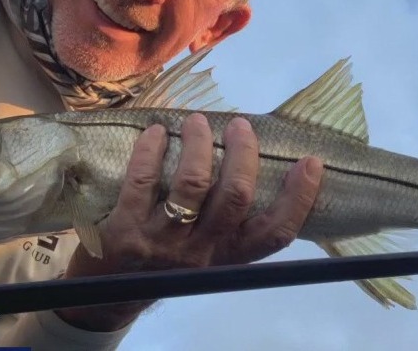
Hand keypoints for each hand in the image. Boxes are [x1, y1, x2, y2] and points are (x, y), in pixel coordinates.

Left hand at [54, 113, 323, 331]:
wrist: (106, 296)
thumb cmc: (164, 263)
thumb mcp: (205, 253)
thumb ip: (226, 222)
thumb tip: (248, 162)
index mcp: (227, 256)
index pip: (275, 233)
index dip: (298, 197)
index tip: (311, 162)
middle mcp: (200, 252)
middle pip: (235, 198)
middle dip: (243, 154)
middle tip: (240, 126)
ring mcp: (162, 242)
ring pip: (193, 185)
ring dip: (199, 145)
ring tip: (198, 121)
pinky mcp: (126, 230)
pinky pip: (143, 180)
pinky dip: (151, 150)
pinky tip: (157, 132)